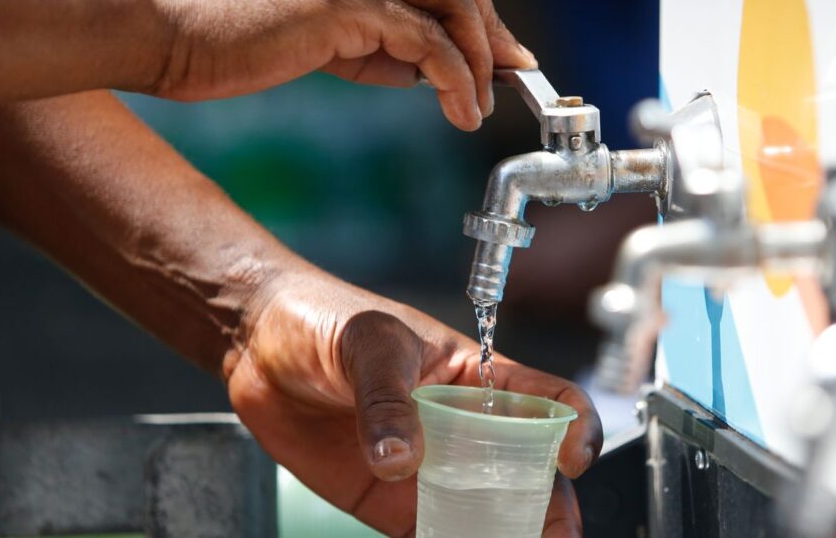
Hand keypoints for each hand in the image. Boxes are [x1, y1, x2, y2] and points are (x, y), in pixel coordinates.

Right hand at [118, 0, 536, 130]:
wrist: (146, 25)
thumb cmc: (208, 32)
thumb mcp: (302, 34)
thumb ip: (357, 41)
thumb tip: (411, 69)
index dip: (473, 4)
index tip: (498, 48)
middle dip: (490, 22)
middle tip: (511, 69)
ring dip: (480, 53)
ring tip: (481, 102)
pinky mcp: (342, 1)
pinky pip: (426, 40)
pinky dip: (456, 76)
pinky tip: (459, 110)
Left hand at [224, 271, 602, 536]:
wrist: (259, 345)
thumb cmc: (325, 319)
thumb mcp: (368, 344)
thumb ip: (386, 399)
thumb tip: (401, 460)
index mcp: (477, 378)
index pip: (549, 402)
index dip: (576, 429)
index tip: (572, 459)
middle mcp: (465, 429)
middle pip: (531, 474)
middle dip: (552, 510)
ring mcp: (431, 470)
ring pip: (489, 514)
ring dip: (506, 536)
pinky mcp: (391, 503)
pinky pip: (435, 535)